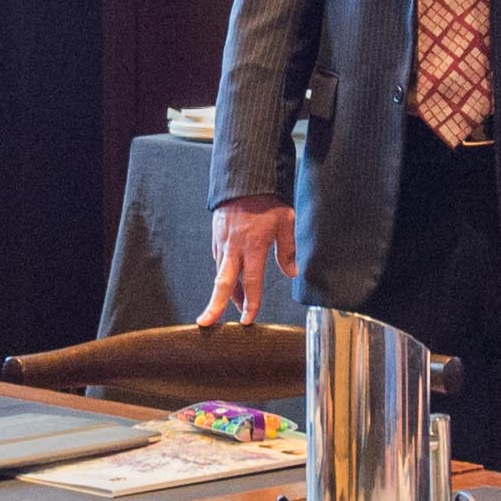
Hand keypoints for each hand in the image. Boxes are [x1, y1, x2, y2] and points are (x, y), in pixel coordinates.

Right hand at [207, 198, 299, 324]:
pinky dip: (223, 273)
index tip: (248, 319)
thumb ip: (288, 250)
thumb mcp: (286, 222)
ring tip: (232, 305)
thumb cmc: (267, 199)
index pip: (252, 282)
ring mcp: (222, 242)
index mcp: (253, 246)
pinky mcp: (216, 236)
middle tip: (207, 323)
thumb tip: (293, 273)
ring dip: (225, 291)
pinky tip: (229, 278)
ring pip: (220, 273)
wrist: (244, 178)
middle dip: (215, 305)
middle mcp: (234, 247)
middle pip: (223, 283)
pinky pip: (218, 260)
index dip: (251, 304)